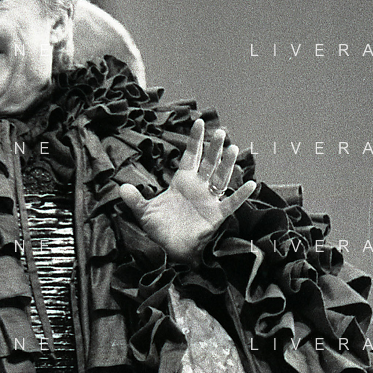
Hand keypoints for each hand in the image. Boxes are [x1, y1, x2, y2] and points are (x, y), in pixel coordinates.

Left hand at [118, 119, 256, 262]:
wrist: (171, 250)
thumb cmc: (160, 229)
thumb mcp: (144, 212)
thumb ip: (135, 199)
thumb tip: (121, 187)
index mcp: (182, 181)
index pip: (190, 156)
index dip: (195, 140)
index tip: (199, 122)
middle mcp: (198, 187)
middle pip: (208, 163)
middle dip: (214, 148)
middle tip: (221, 132)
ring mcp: (209, 200)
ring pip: (220, 178)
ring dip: (227, 164)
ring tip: (233, 148)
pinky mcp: (216, 215)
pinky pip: (231, 203)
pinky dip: (241, 195)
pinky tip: (251, 184)